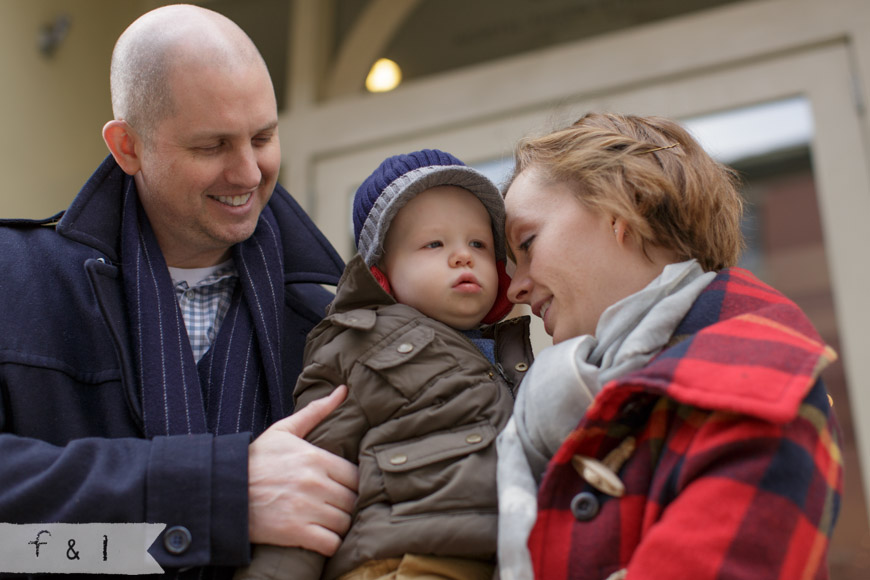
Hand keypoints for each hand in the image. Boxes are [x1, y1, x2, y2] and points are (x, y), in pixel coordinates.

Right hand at [248, 385, 358, 555]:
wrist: (223, 490)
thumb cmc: (255, 459)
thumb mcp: (284, 431)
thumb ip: (316, 411)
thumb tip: (342, 390)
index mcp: (316, 458)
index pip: (356, 475)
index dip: (354, 484)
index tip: (345, 488)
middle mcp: (315, 483)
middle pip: (353, 500)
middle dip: (349, 505)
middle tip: (339, 507)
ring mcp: (307, 509)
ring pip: (345, 523)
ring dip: (341, 525)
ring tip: (331, 522)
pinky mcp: (296, 533)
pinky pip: (331, 543)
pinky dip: (331, 543)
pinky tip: (323, 537)